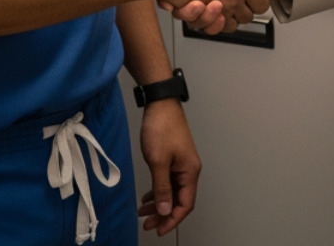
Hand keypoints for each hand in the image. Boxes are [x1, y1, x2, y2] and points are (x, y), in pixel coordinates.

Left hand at [135, 99, 199, 235]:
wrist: (160, 104)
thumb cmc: (162, 127)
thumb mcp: (158, 161)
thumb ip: (162, 187)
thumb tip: (165, 210)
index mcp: (190, 172)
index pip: (185, 204)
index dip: (172, 220)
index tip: (158, 229)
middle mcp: (189, 170)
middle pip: (179, 200)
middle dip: (163, 214)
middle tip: (148, 224)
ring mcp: (181, 164)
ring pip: (172, 192)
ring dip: (159, 204)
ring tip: (144, 212)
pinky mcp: (173, 159)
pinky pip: (168, 182)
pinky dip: (158, 191)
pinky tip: (148, 196)